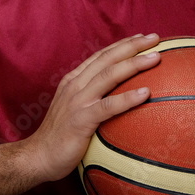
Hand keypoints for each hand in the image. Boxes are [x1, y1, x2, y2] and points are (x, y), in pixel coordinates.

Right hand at [25, 33, 159, 181]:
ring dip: (133, 64)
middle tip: (154, 38)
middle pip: (107, 59)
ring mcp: (77, 102)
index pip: (101, 56)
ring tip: (155, 58)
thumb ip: (91, 97)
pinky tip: (145, 93)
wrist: (38, 157)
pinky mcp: (81, 120)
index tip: (141, 37)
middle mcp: (75, 86)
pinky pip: (108, 106)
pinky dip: (127, 98)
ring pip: (108, 76)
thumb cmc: (61, 136)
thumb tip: (118, 95)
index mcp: (74, 81)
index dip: (122, 45)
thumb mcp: (75, 108)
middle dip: (132, 46)